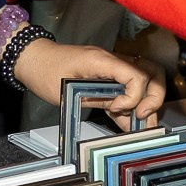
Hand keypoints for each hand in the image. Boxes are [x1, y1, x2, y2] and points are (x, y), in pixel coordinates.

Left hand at [12, 38, 165, 123]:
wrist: (32, 58)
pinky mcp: (107, 77)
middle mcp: (113, 62)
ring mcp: (112, 68)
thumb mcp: (67, 90)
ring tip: (144, 126)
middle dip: (154, 97)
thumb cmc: (44, 70)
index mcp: (103, 60)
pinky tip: (130, 124)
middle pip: (152, 73)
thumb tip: (120, 115)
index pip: (137, 75)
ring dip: (147, 103)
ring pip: (144, 81)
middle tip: (143, 118)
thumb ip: (96, 101)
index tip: (117, 108)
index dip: (134, 96)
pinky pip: (127, 90)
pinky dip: (131, 106)